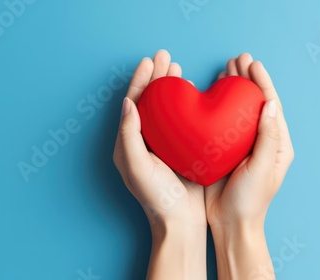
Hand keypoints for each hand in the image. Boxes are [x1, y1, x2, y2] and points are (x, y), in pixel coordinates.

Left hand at [113, 50, 205, 279]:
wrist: (180, 221)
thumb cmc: (157, 197)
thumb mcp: (137, 166)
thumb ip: (130, 135)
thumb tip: (128, 103)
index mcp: (130, 143)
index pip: (133, 104)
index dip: (140, 81)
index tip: (149, 62)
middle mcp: (145, 141)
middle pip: (150, 101)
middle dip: (156, 78)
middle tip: (166, 57)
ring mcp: (164, 144)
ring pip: (166, 108)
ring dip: (170, 87)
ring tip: (177, 69)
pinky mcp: (181, 149)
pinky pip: (181, 120)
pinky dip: (185, 104)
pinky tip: (191, 94)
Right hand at [205, 53, 293, 279]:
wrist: (231, 223)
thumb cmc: (251, 200)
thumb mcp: (262, 167)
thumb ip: (268, 136)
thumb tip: (269, 103)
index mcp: (277, 144)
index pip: (271, 106)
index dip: (262, 83)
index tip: (253, 64)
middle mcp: (261, 140)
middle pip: (255, 103)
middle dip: (247, 80)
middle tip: (237, 59)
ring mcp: (242, 145)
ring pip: (239, 109)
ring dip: (234, 89)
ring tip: (226, 69)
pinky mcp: (224, 150)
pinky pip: (223, 122)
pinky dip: (219, 105)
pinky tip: (212, 93)